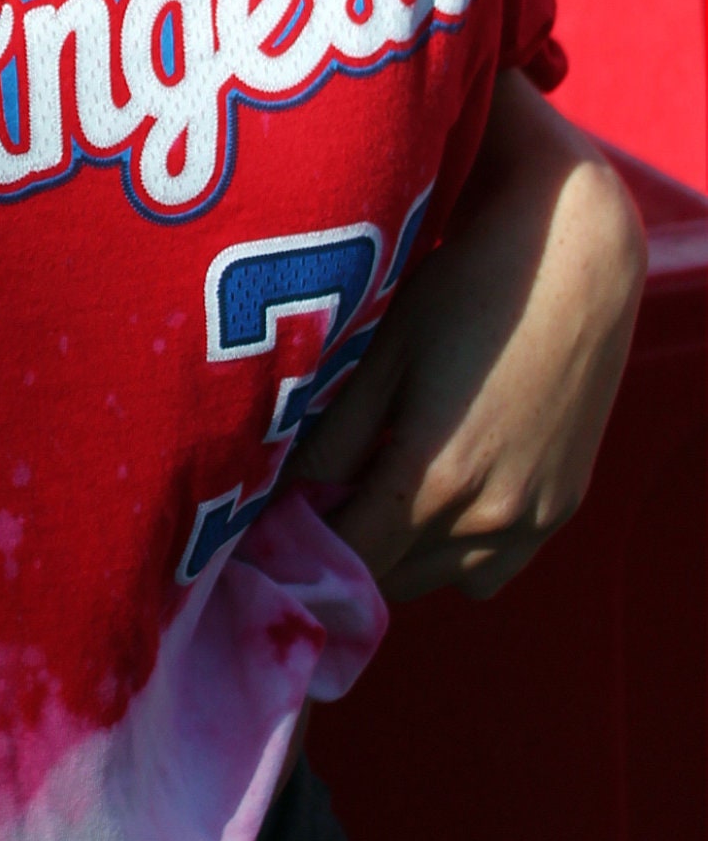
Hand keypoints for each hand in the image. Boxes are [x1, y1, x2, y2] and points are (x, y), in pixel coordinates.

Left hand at [294, 72, 646, 601]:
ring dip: (403, 556)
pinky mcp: (564, 506)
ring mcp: (534, 518)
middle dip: (347, 552)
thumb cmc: (463, 293)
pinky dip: (458, 552)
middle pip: (393, 579)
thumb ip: (333, 441)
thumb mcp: (382, 358)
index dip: (300, 552)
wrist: (572, 261)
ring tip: (378, 493)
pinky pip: (493, 566)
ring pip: (443, 580)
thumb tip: (280, 500)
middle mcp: (489, 516)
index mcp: (433, 479)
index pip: (349, 560)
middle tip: (314, 506)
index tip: (267, 534)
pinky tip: (438, 494)